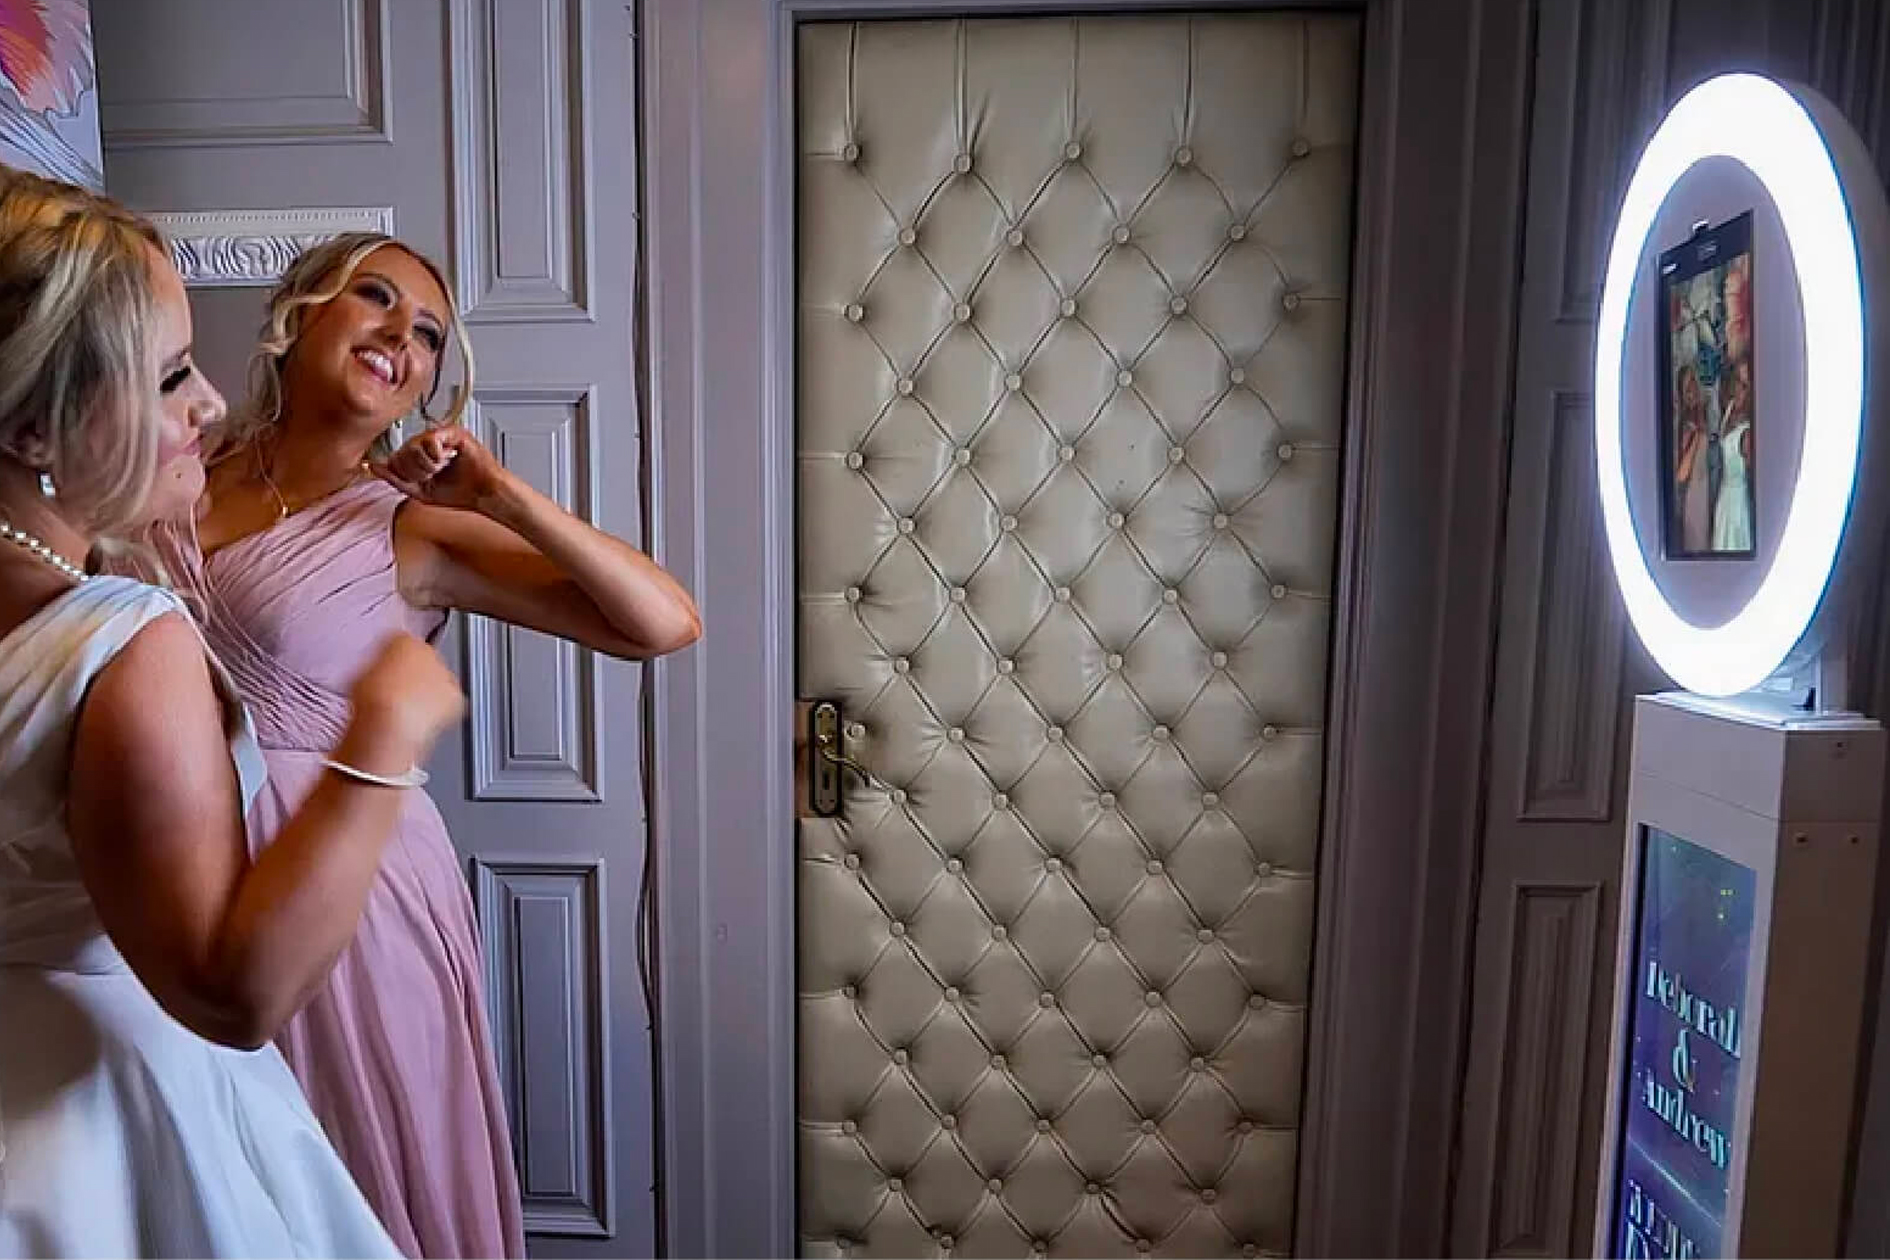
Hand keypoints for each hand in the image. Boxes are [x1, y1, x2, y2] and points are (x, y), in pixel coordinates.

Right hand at [347, 633, 466, 754]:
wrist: (390, 722)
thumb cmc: (371, 702)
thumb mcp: (361, 676)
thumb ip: (376, 668)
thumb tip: (377, 675)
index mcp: (402, 641)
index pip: (402, 644)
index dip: (394, 661)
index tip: (390, 673)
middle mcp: (428, 651)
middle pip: (424, 660)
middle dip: (416, 674)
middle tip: (402, 693)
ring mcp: (445, 673)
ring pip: (439, 679)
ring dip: (430, 690)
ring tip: (412, 709)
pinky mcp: (455, 695)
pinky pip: (451, 700)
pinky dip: (442, 708)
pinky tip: (426, 718)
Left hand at [372, 426, 513, 514]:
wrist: (482, 494)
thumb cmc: (459, 493)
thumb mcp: (419, 491)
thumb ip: (395, 479)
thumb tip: (373, 467)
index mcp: (421, 454)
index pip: (396, 457)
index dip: (405, 472)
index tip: (422, 480)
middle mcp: (429, 442)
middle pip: (402, 450)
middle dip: (415, 470)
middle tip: (432, 475)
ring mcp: (441, 435)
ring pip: (413, 444)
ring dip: (426, 464)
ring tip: (440, 468)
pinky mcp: (453, 432)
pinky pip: (430, 439)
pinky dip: (436, 455)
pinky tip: (446, 460)